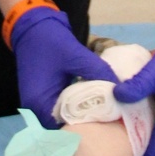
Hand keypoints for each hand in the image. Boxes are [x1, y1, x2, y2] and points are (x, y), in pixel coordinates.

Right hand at [10, 6, 114, 128]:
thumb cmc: (51, 41)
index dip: (85, 128)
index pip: (63, 129)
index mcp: (39, 103)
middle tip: (110, 120)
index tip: (107, 124)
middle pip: (63, 125)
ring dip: (81, 114)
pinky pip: (62, 107)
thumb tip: (121, 88)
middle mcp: (35, 108)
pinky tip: (93, 102)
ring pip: (63, 116)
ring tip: (105, 113)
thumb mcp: (77, 55)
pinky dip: (76, 105)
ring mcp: (39, 103)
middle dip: (85, 122)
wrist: (33, 26)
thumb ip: (99, 72)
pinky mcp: (44, 96)